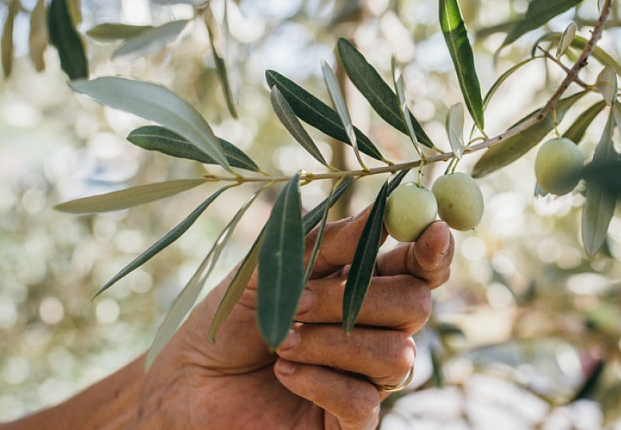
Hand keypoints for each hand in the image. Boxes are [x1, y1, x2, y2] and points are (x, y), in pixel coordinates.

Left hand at [142, 207, 453, 429]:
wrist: (187, 384)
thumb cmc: (228, 322)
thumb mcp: (271, 270)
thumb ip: (327, 244)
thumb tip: (382, 213)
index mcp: (363, 286)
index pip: (419, 268)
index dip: (433, 251)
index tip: (432, 231)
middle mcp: (374, 331)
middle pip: (416, 306)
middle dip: (360, 298)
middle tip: (301, 301)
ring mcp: (366, 379)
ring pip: (397, 355)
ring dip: (332, 343)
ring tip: (280, 341)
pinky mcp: (349, 423)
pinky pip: (364, 401)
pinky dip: (321, 381)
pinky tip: (284, 373)